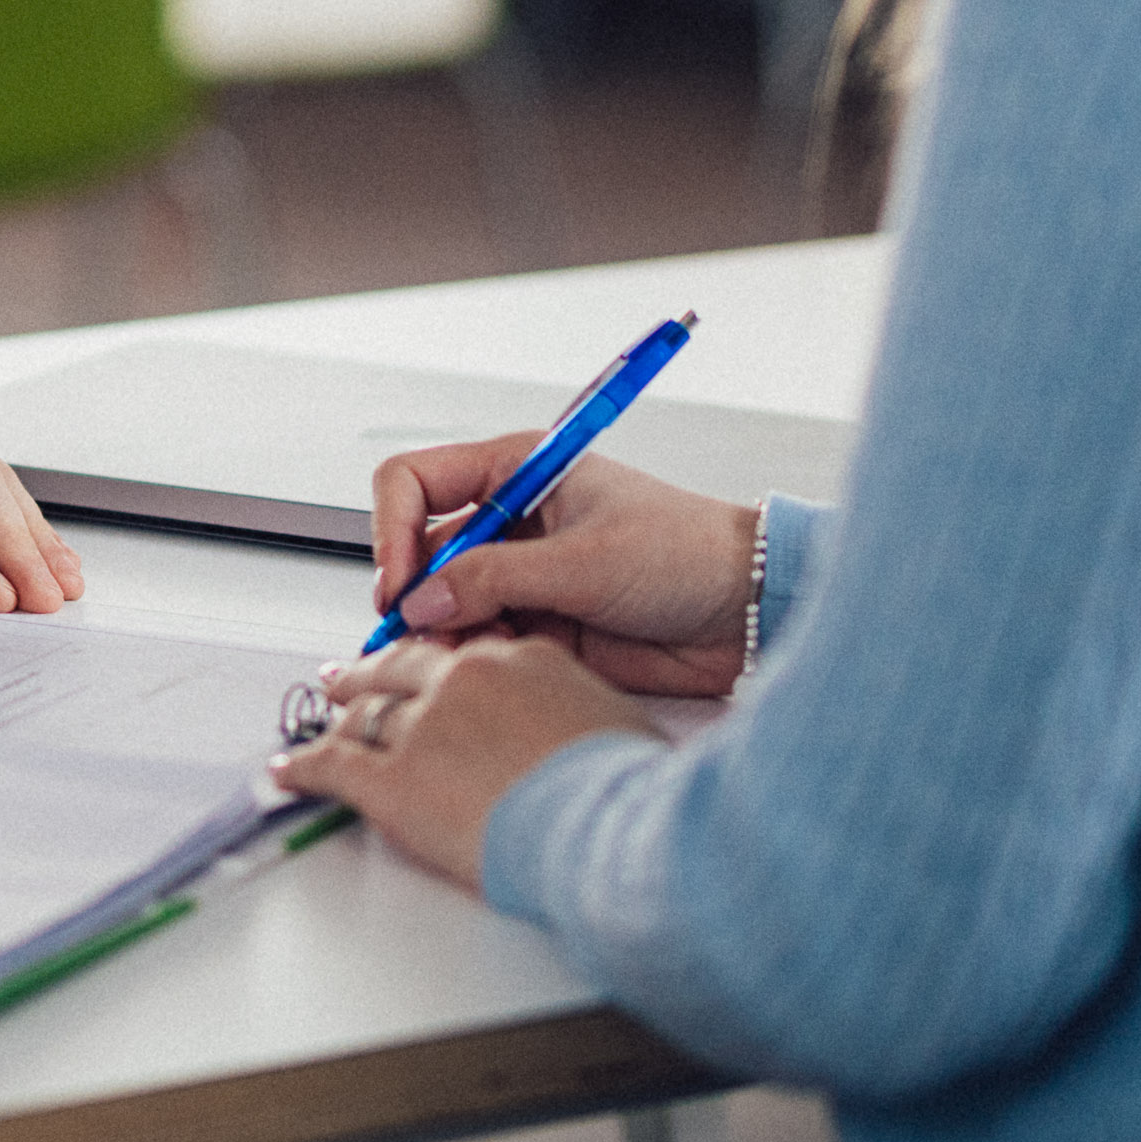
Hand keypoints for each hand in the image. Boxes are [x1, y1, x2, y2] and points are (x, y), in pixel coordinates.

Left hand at [267, 633, 657, 877]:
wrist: (607, 832)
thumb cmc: (625, 789)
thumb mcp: (615, 722)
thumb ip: (571, 708)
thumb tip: (565, 724)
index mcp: (520, 658)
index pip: (462, 653)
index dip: (437, 665)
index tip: (428, 670)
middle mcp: (463, 680)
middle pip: (400, 669)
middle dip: (370, 673)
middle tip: (348, 676)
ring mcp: (422, 726)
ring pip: (364, 714)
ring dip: (338, 718)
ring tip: (323, 721)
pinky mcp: (392, 779)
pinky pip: (333, 765)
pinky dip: (304, 767)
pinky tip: (289, 770)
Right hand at [371, 444, 756, 695]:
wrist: (748, 613)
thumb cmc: (688, 555)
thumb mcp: (586, 560)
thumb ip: (495, 579)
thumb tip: (421, 601)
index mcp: (517, 470)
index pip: (414, 483)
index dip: (392, 529)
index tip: (398, 581)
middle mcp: (511, 519)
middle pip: (421, 551)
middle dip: (416, 595)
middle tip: (419, 635)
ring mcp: (523, 575)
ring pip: (446, 605)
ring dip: (447, 634)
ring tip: (470, 658)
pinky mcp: (539, 625)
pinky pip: (480, 642)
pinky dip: (477, 660)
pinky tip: (500, 670)